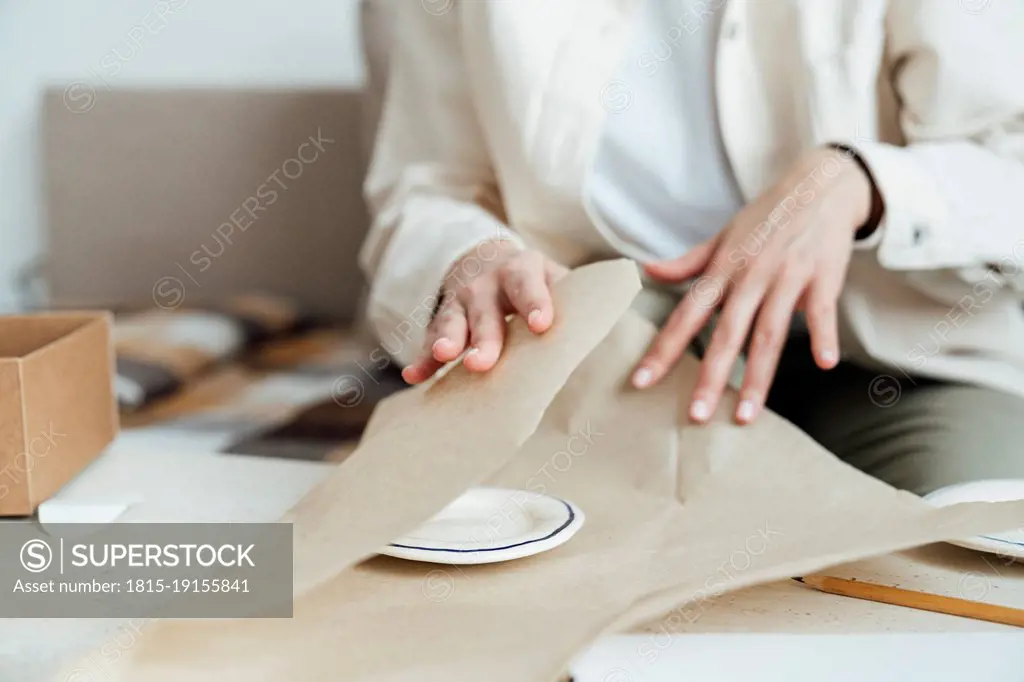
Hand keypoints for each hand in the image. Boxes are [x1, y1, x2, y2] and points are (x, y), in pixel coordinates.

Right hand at [402, 240, 567, 383]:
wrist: (483, 258)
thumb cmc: (533, 281)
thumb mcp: (554, 279)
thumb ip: (576, 302)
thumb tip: (610, 334)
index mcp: (523, 270)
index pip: (529, 284)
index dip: (536, 303)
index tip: (541, 326)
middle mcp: (487, 283)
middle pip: (486, 311)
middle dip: (484, 338)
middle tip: (483, 363)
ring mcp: (460, 300)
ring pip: (452, 321)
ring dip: (447, 340)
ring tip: (445, 357)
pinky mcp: (441, 318)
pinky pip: (429, 338)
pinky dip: (422, 358)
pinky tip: (416, 376)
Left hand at [631, 146, 874, 423]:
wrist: (820, 185)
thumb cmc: (767, 217)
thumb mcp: (724, 236)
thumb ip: (689, 261)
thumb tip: (648, 271)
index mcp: (723, 269)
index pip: (685, 315)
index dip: (663, 349)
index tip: (642, 381)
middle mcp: (750, 276)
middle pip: (726, 333)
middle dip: (710, 376)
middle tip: (697, 415)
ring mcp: (787, 277)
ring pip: (769, 334)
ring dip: (758, 376)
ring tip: (745, 415)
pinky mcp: (822, 277)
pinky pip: (823, 311)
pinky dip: (823, 335)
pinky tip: (822, 363)